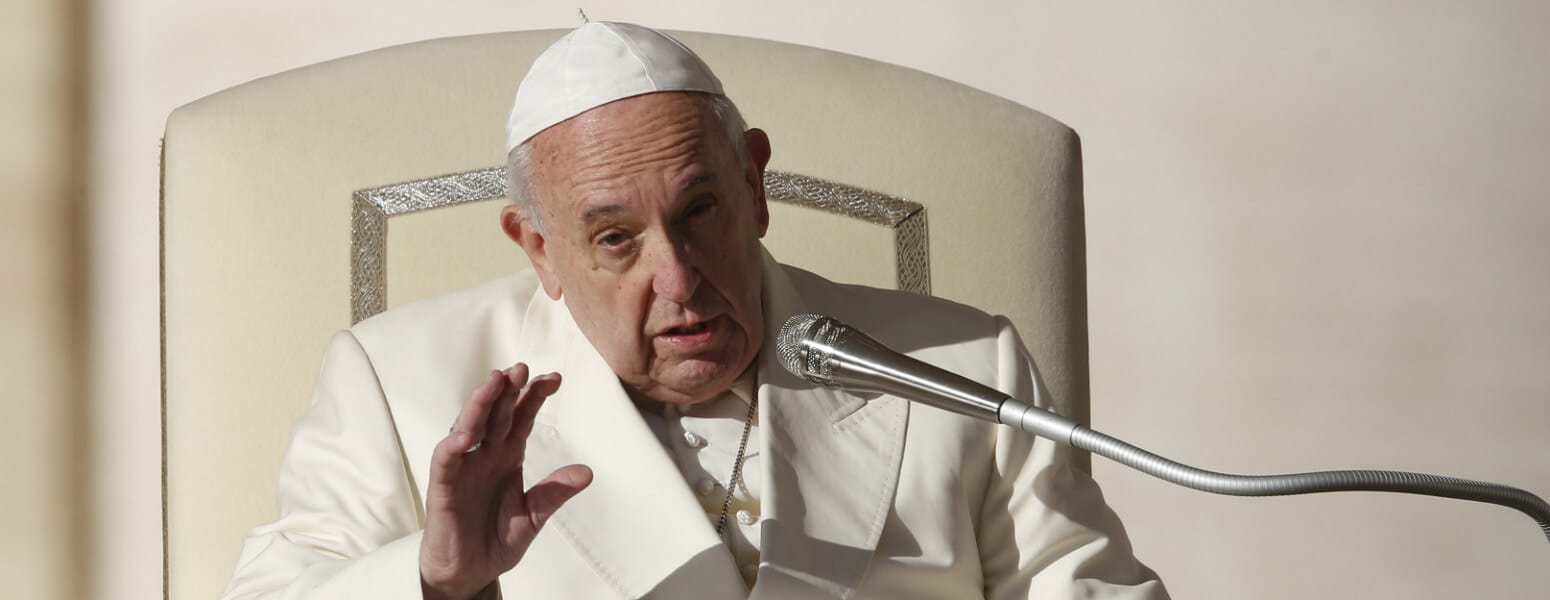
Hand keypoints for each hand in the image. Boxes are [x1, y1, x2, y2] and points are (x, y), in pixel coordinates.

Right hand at [419, 364, 593, 599]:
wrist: (469, 573)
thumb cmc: (497, 541)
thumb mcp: (533, 517)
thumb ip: (554, 493)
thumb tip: (587, 473)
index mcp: (508, 456)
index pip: (521, 417)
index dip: (534, 396)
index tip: (554, 378)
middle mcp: (485, 455)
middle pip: (496, 413)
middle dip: (508, 389)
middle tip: (522, 368)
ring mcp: (463, 467)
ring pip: (469, 425)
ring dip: (481, 403)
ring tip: (495, 382)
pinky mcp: (443, 486)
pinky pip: (446, 460)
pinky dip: (454, 444)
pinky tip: (467, 433)